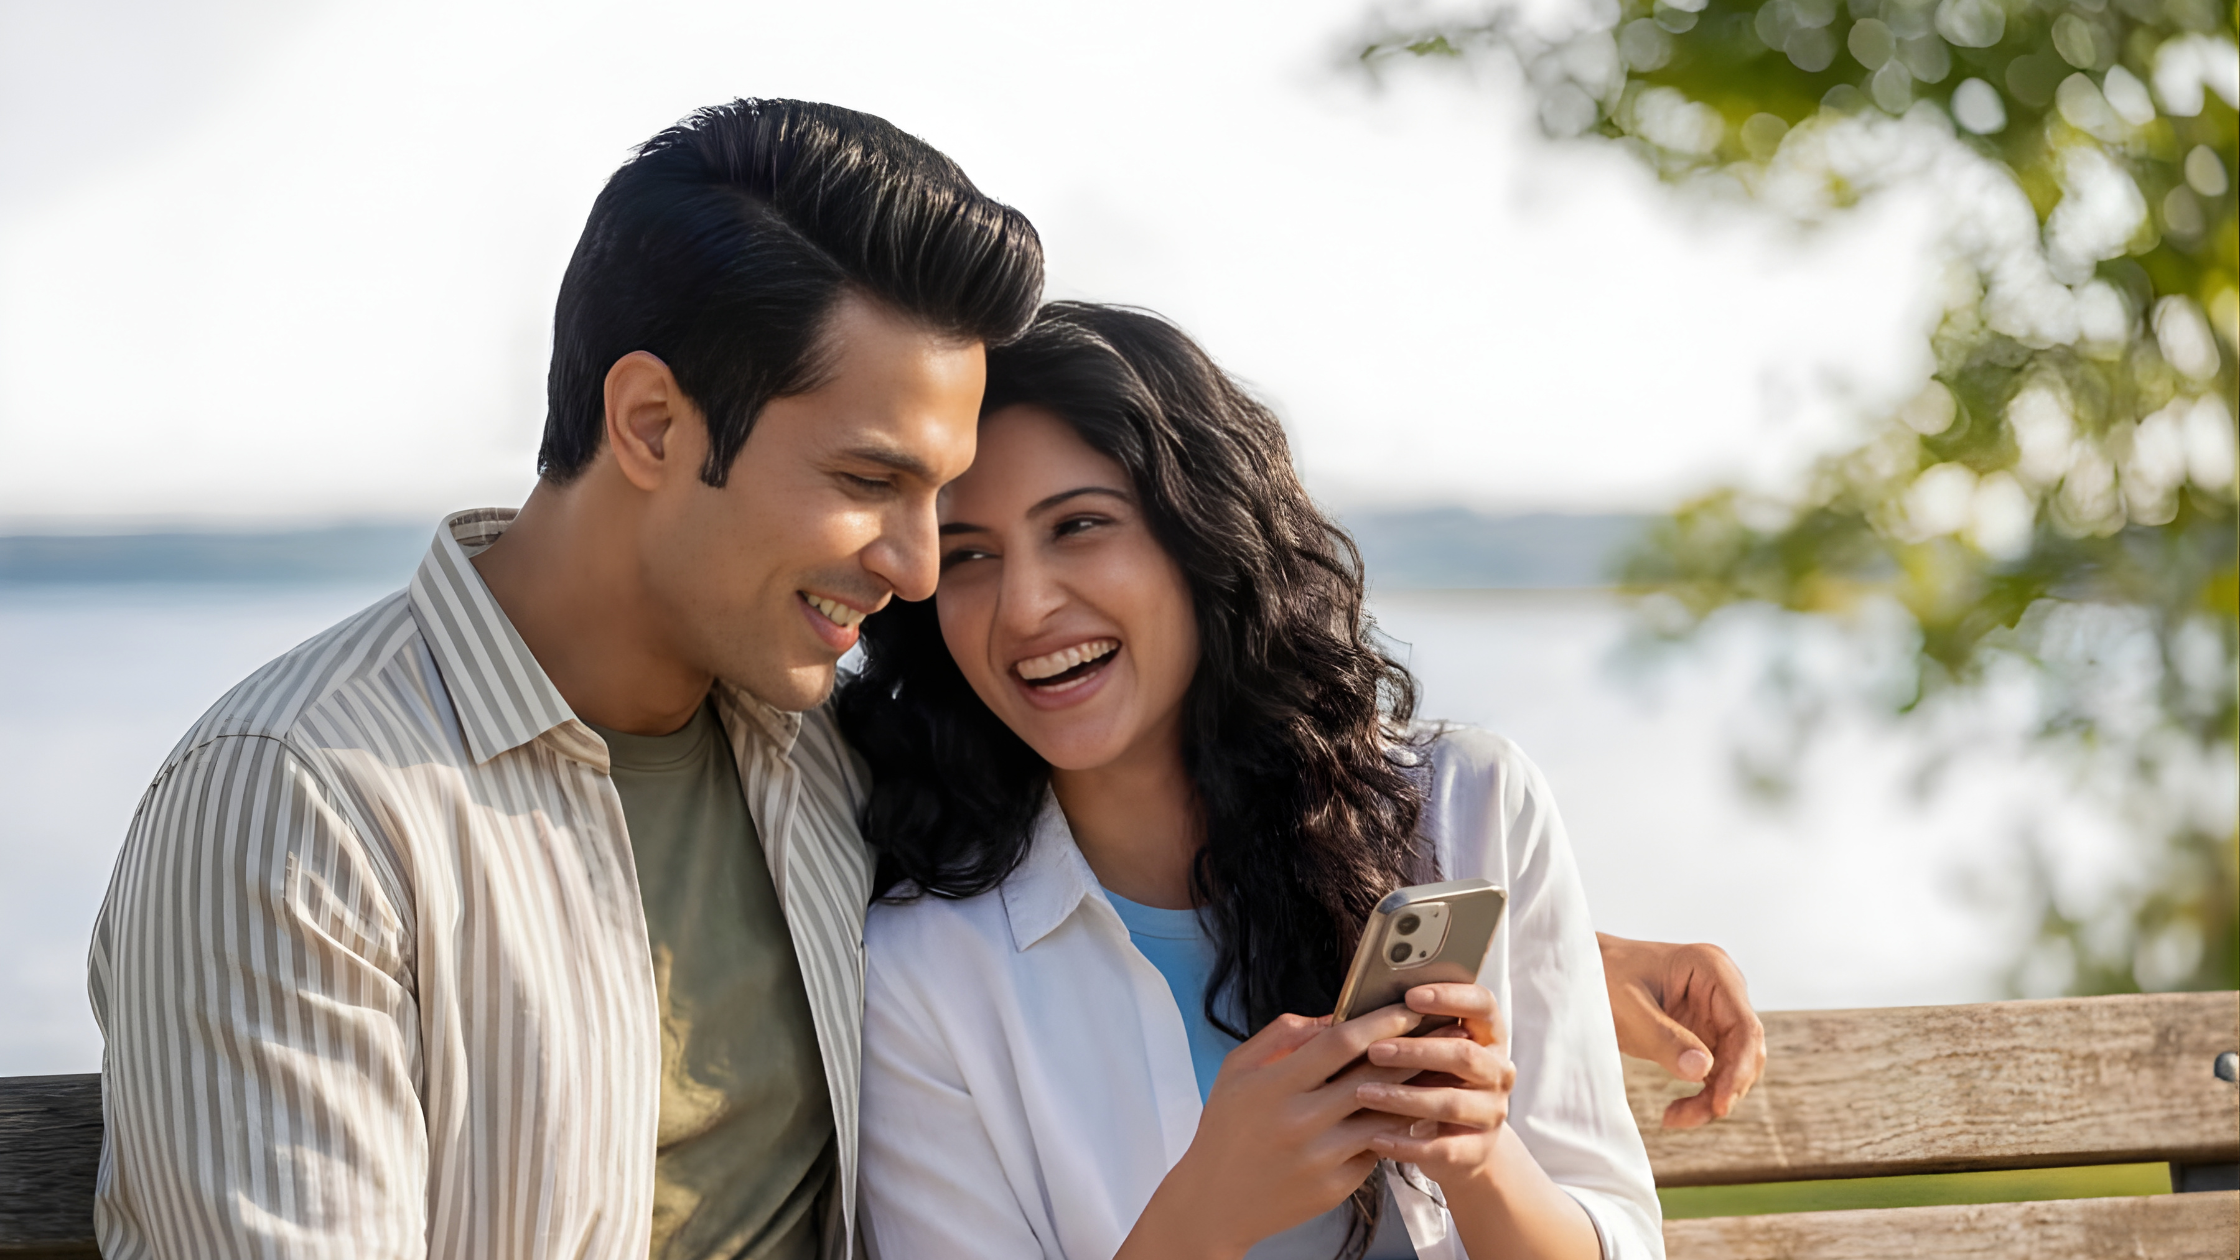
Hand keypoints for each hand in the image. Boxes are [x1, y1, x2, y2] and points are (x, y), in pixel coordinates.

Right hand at [1120, 1004, 1422, 1259]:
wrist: (1216, 1202)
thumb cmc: (1226, 1130)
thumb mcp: (1237, 1070)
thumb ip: (1282, 1036)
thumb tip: (1332, 1016)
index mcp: (1274, 1086)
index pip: (1340, 1043)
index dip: (1380, 1022)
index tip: (1407, 1009)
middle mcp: (1300, 1122)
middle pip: (1372, 1077)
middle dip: (1413, 1050)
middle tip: (1443, 1033)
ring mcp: (1320, 1158)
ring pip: (1384, 1116)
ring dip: (1415, 1091)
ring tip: (1438, 1071)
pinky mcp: (1335, 1187)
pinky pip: (1375, 1150)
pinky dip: (1394, 1129)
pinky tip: (1411, 1112)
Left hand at [1349, 983, 1514, 1185]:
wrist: (1457, 1143)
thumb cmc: (1432, 1081)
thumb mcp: (1429, 1051)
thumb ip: (1411, 1030)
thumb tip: (1362, 1011)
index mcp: (1488, 1036)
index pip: (1482, 1004)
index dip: (1450, 997)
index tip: (1411, 996)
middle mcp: (1497, 1072)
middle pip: (1464, 1055)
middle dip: (1416, 1051)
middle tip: (1374, 1051)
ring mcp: (1492, 1113)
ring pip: (1450, 1103)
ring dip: (1403, 1097)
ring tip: (1363, 1093)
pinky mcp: (1478, 1150)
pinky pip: (1443, 1148)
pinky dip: (1407, 1144)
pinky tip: (1375, 1138)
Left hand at [1597, 933, 1765, 1128]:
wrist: (1583, 973)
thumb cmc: (1602, 977)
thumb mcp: (1627, 1008)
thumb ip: (1664, 1037)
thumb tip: (1703, 1070)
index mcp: (1712, 969)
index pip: (1745, 1026)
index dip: (1739, 1069)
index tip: (1720, 1104)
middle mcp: (1723, 990)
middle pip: (1745, 1050)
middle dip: (1724, 1089)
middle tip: (1688, 1118)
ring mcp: (1715, 1012)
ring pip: (1734, 1067)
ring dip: (1712, 1099)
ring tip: (1674, 1118)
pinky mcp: (1704, 1034)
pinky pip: (1715, 1072)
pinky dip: (1701, 1096)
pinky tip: (1675, 1113)